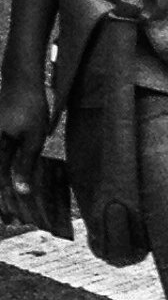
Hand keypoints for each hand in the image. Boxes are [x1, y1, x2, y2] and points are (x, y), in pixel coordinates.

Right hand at [0, 68, 48, 216]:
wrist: (20, 79)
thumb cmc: (30, 105)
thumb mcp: (33, 137)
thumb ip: (25, 163)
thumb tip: (20, 190)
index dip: (4, 202)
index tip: (10, 219)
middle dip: (1, 200)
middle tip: (10, 220)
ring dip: (2, 190)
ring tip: (9, 210)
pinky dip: (4, 176)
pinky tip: (11, 186)